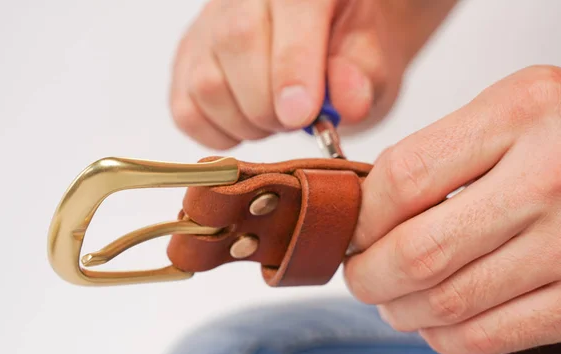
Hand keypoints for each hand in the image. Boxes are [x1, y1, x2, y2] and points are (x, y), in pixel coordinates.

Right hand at [169, 0, 456, 148]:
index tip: (301, 115)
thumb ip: (364, 72)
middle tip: (296, 121)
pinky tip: (248, 122)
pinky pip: (186, 111)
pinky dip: (219, 134)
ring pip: (206, 83)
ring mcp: (206, 27)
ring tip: (274, 118)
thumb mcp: (374, 55)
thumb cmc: (348, 45)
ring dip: (246, 122)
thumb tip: (348, 102)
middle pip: (236, 43)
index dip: (292, 66)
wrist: (322, 38)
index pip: (289, 9)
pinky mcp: (186, 62)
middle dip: (270, 104)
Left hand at [345, 65, 560, 353]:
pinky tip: (433, 320)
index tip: (351, 233)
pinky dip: (445, 337)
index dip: (361, 218)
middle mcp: (547, 178)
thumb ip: (441, 150)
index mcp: (519, 114)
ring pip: (448, 302)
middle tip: (359, 275)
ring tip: (391, 299)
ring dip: (400, 310)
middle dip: (368, 276)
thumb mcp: (510, 108)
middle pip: (418, 252)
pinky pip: (489, 335)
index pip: (403, 179)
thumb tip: (367, 213)